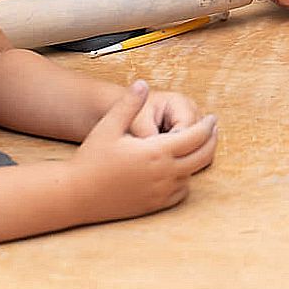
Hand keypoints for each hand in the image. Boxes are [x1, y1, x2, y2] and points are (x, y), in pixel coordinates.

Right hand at [74, 80, 217, 221]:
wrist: (76, 195)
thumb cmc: (91, 158)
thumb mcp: (109, 126)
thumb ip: (129, 104)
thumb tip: (142, 83)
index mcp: (155, 152)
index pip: (194, 138)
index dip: (207, 127)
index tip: (212, 118)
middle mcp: (162, 174)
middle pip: (202, 157)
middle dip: (211, 142)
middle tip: (213, 130)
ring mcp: (159, 193)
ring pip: (191, 175)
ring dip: (196, 160)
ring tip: (197, 146)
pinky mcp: (154, 206)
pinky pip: (180, 193)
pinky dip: (184, 180)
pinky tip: (180, 169)